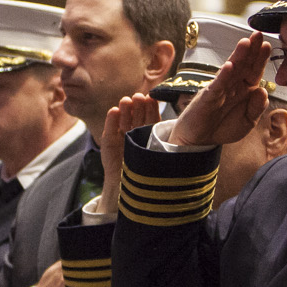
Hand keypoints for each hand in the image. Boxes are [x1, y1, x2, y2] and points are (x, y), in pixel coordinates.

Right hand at [97, 94, 161, 215]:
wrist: (127, 188)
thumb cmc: (146, 174)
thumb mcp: (157, 155)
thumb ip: (162, 140)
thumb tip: (177, 125)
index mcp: (149, 134)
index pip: (151, 118)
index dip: (151, 108)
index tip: (151, 99)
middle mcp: (135, 132)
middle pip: (137, 116)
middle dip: (138, 106)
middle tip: (138, 97)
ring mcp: (121, 136)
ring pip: (124, 120)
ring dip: (125, 109)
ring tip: (126, 101)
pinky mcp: (108, 142)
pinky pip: (110, 129)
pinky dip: (111, 120)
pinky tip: (114, 111)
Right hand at [174, 34, 274, 147]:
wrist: (199, 140)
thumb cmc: (223, 128)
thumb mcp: (247, 122)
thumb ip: (257, 108)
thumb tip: (264, 90)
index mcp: (245, 89)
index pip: (255, 70)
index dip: (261, 58)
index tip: (268, 45)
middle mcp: (233, 85)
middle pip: (243, 64)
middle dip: (251, 49)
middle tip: (258, 34)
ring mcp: (220, 89)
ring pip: (231, 70)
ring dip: (238, 56)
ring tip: (245, 42)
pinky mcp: (208, 97)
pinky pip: (217, 85)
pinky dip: (223, 76)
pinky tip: (229, 66)